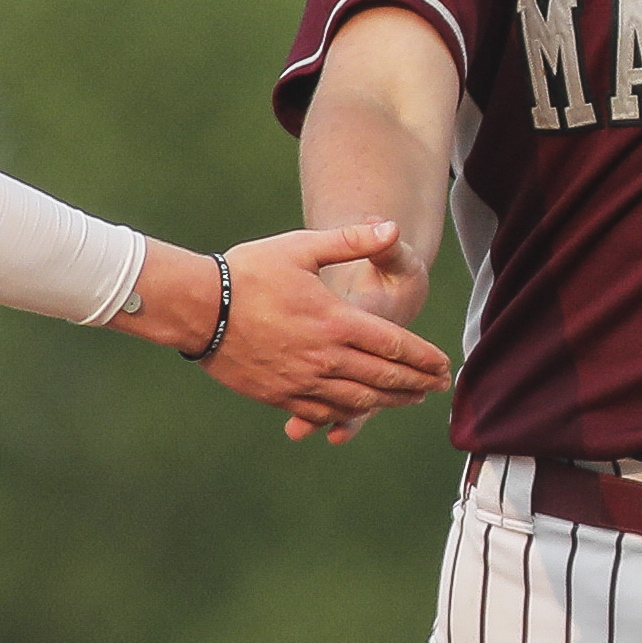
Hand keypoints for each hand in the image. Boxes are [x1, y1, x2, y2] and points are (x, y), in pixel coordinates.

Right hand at [132, 225, 446, 441]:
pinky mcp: (281, 395)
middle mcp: (325, 357)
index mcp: (335, 320)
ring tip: (410, 399)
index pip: (395, 346)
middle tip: (438, 386)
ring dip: (389, 402)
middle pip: (385, 378)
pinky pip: (324, 411)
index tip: (444, 365)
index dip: (424, 358)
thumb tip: (392, 228)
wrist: (197, 309)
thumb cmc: (248, 272)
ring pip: (359, 400)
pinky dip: (348, 414)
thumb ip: (350, 240)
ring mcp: (303, 380)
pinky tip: (360, 411)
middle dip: (416, 383)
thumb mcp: (301, 248)